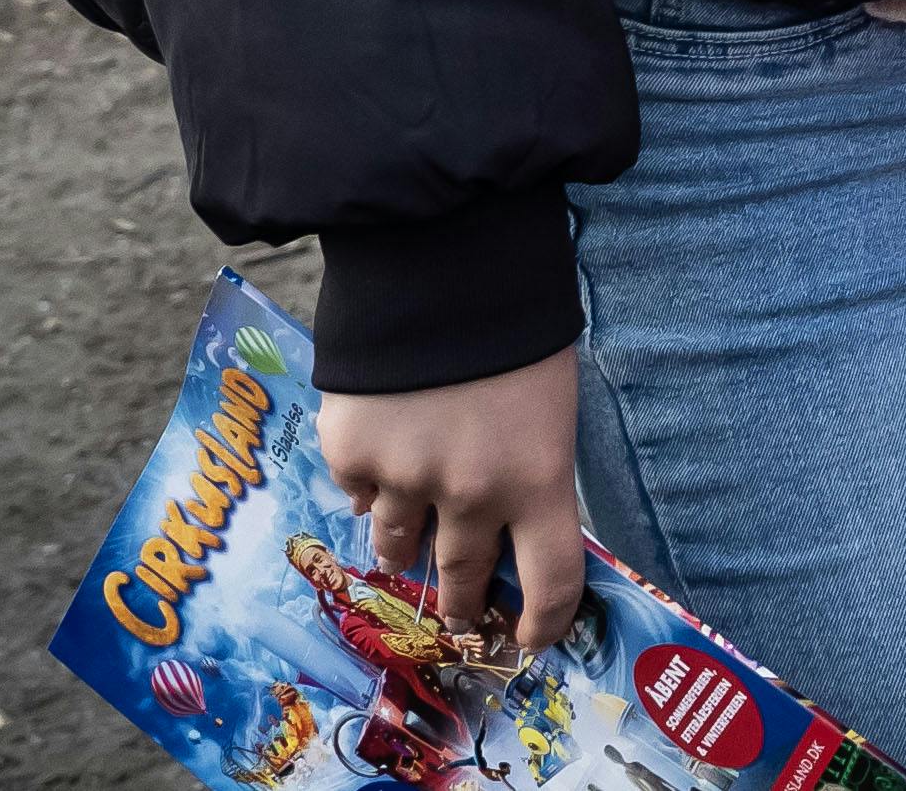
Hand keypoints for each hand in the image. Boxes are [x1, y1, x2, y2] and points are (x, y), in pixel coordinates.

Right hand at [320, 346, 583, 654]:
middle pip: (465, 578)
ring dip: (406, 545)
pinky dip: (370, 482)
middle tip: (461, 609)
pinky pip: (359, 494)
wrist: (442, 266)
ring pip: (398, 547)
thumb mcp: (549, 401)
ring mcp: (406, 480)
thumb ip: (530, 465)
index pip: (553, 581)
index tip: (534, 638)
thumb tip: (510, 516)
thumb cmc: (514, 328)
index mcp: (539, 479)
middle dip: (464, 600)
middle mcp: (472, 495)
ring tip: (409, 538)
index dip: (545, 621)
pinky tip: (382, 448)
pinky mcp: (352, 455)